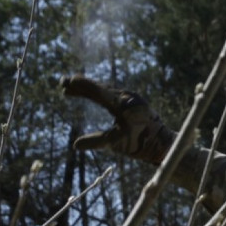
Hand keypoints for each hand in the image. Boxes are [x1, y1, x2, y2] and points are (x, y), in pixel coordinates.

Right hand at [59, 75, 173, 164]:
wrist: (162, 143)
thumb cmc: (140, 144)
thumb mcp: (117, 144)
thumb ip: (97, 142)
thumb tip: (75, 145)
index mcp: (123, 105)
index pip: (99, 92)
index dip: (82, 86)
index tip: (69, 81)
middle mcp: (127, 97)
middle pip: (99, 87)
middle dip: (80, 85)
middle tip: (62, 81)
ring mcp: (130, 97)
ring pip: (105, 89)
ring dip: (88, 88)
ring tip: (70, 87)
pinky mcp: (131, 101)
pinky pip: (111, 93)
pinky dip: (98, 92)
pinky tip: (89, 92)